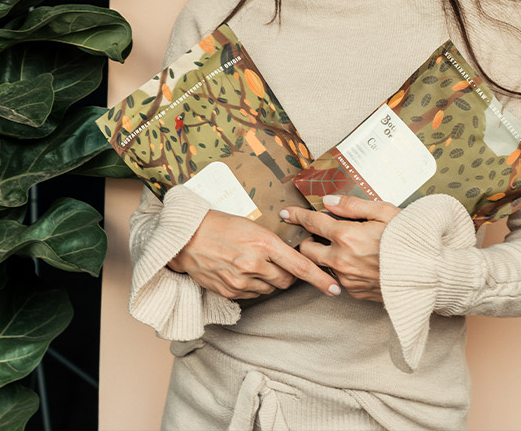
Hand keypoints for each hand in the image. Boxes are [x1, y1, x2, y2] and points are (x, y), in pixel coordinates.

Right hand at [167, 210, 341, 299]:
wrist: (186, 237)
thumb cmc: (219, 224)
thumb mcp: (251, 225)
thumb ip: (272, 243)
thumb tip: (291, 257)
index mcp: (264, 243)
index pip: (300, 267)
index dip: (320, 280)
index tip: (335, 289)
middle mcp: (254, 264)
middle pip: (287, 281)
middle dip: (288, 276)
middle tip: (280, 265)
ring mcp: (241, 280)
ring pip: (270, 289)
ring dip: (269, 281)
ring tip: (253, 264)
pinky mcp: (229, 291)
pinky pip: (252, 295)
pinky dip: (253, 286)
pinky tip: (241, 272)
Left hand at [281, 195, 399, 301]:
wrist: (430, 273)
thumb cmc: (410, 238)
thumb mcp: (384, 211)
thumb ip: (352, 205)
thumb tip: (328, 202)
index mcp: (346, 236)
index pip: (312, 223)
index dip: (297, 216)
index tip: (286, 213)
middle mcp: (342, 260)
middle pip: (307, 250)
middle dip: (307, 240)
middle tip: (316, 233)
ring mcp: (348, 279)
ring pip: (323, 266)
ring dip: (325, 256)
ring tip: (342, 247)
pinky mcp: (356, 293)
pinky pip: (340, 279)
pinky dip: (342, 269)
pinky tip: (358, 262)